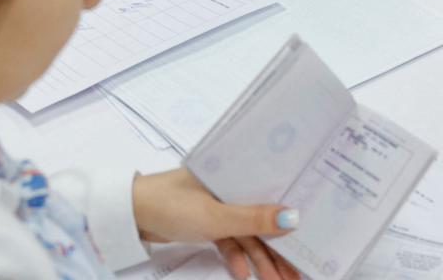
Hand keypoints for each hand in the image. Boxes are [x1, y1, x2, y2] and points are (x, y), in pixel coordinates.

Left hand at [133, 170, 299, 279]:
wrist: (130, 215)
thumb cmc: (171, 204)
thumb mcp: (215, 215)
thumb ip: (253, 219)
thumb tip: (293, 217)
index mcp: (234, 173)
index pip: (271, 192)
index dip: (292, 215)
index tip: (312, 238)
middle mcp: (229, 187)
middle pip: (262, 219)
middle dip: (280, 248)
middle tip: (298, 272)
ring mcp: (217, 206)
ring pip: (248, 235)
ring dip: (261, 260)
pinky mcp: (206, 222)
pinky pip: (230, 241)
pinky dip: (237, 258)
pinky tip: (244, 275)